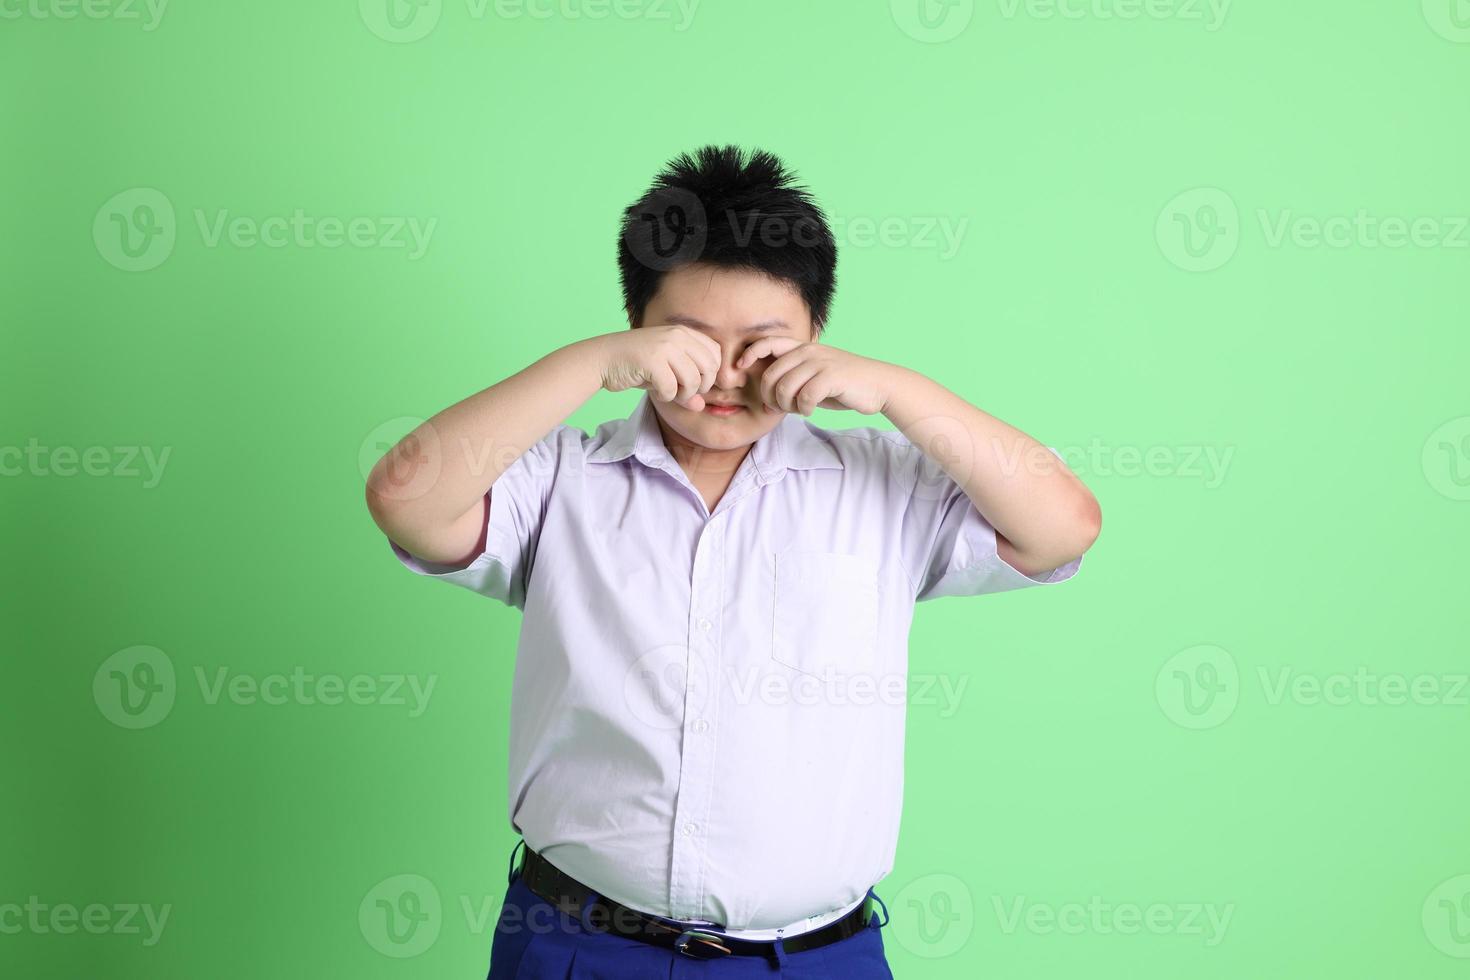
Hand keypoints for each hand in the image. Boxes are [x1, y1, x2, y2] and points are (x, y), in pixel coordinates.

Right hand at [597, 325, 721, 411]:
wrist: (602, 359)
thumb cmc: (636, 365)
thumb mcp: (666, 374)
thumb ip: (686, 387)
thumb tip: (701, 406)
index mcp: (683, 332)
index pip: (715, 353)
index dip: (710, 374)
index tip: (696, 384)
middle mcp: (676, 336)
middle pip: (709, 368)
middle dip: (700, 387)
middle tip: (684, 392)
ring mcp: (664, 346)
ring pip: (693, 380)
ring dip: (683, 395)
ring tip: (669, 393)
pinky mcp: (652, 360)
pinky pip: (671, 388)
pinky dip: (665, 396)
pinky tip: (655, 391)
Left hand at [736, 338, 891, 416]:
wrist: (879, 386)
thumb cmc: (844, 386)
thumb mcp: (815, 378)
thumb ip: (792, 382)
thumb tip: (767, 401)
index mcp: (803, 348)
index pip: (768, 343)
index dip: (750, 353)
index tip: (740, 367)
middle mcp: (809, 351)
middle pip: (770, 375)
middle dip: (768, 397)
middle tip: (779, 408)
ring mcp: (820, 362)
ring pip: (784, 387)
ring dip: (786, 405)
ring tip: (797, 409)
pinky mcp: (831, 376)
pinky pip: (803, 397)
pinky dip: (802, 409)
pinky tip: (809, 410)